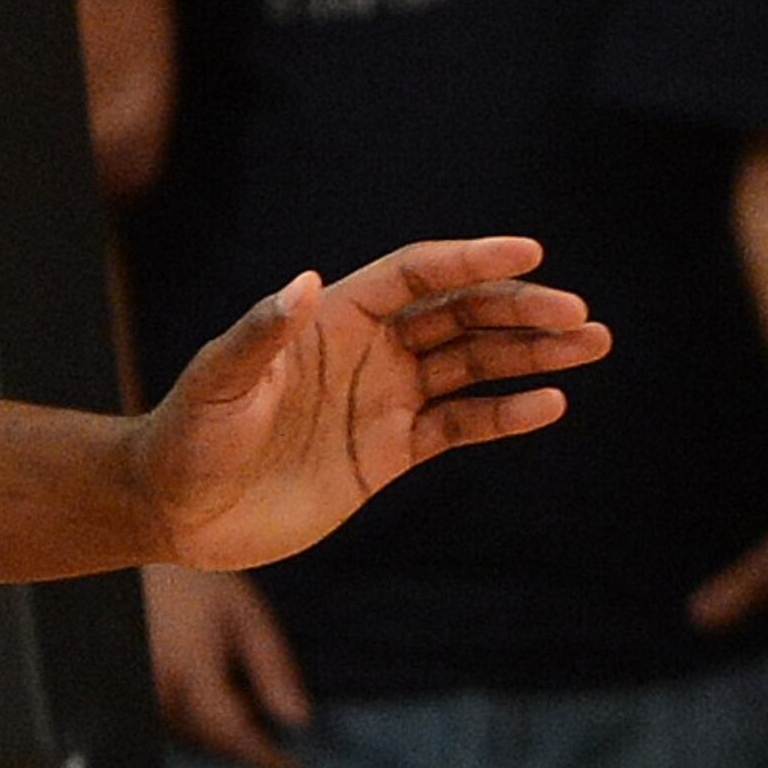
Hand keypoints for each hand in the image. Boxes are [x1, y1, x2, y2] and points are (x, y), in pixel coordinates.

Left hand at [129, 239, 607, 576]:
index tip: (529, 255)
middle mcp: (374, 349)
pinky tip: (549, 404)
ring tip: (591, 344)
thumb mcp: (219, 382)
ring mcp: (387, 398)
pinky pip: (462, 424)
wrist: (176, 512)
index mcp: (338, 318)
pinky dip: (507, 414)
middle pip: (464, 315)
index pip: (421, 275)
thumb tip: (307, 284)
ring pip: (477, 364)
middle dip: (523, 310)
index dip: (474, 261)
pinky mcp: (392, 450)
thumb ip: (263, 333)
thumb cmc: (188, 435)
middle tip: (578, 314)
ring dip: (532, 353)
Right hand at [143, 558, 308, 767]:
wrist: (143, 566)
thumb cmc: (199, 586)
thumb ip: (273, 669)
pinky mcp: (135, 698)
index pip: (232, 735)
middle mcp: (160, 697)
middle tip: (281, 749)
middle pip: (210, 742)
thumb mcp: (248, 618)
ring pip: (191, 736)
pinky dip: (204, 722)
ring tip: (256, 714)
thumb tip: (298, 718)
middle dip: (247, 749)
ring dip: (225, 735)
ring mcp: (143, 700)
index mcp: (192, 677)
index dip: (262, 760)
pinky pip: (175, 724)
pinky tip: (223, 700)